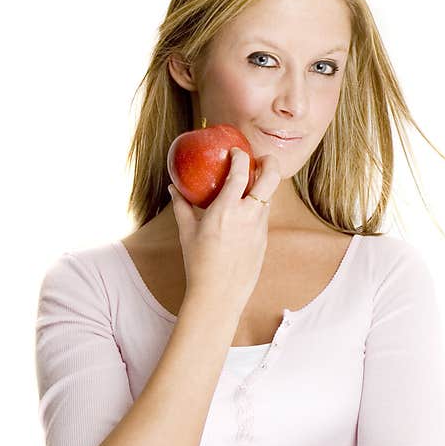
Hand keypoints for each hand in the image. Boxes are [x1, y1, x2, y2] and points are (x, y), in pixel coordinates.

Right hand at [168, 149, 281, 309]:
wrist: (219, 294)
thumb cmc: (198, 262)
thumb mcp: (186, 232)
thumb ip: (181, 206)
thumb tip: (173, 188)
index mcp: (226, 210)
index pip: (241, 172)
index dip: (241, 156)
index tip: (236, 151)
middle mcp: (248, 215)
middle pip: (271, 178)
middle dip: (269, 162)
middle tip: (262, 157)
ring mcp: (260, 228)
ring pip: (270, 197)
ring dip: (264, 185)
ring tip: (253, 182)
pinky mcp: (264, 240)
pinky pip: (264, 216)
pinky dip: (259, 206)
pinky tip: (247, 210)